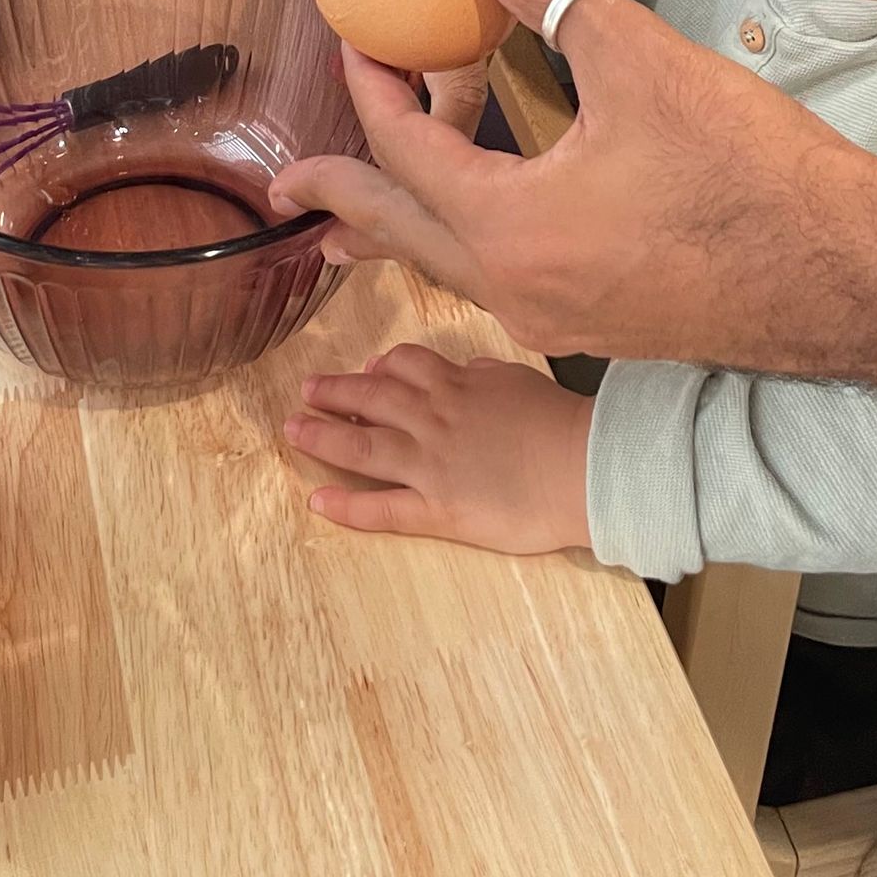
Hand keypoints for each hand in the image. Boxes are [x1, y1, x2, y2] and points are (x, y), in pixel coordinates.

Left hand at [273, 0, 876, 371]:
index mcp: (509, 228)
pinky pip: (499, 289)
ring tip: (356, 222)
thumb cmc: (750, 167)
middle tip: (284, 190)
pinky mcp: (603, 329)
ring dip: (402, 231)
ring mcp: (559, 323)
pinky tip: (480, 234)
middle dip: (344, 200)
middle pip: (404, 233)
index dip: (373, 87)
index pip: (407, 148)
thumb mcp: (638, 57)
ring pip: (450, 270)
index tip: (355, 41)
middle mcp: (517, 291)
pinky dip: (464, 251)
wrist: (854, 275)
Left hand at [285, 345, 592, 552]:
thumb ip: (484, 373)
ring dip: (324, 438)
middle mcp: (434, 419)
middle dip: (335, 393)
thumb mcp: (518, 380)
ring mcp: (431, 465)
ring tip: (293, 431)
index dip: (380, 368)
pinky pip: (383, 508)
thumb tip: (466, 369)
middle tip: (307, 390)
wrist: (583, 466)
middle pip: (372, 399)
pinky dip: (347, 506)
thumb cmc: (560, 423)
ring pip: (364, 447)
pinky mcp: (437, 509)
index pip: (405, 366)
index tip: (366, 370)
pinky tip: (318, 502)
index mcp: (457, 386)